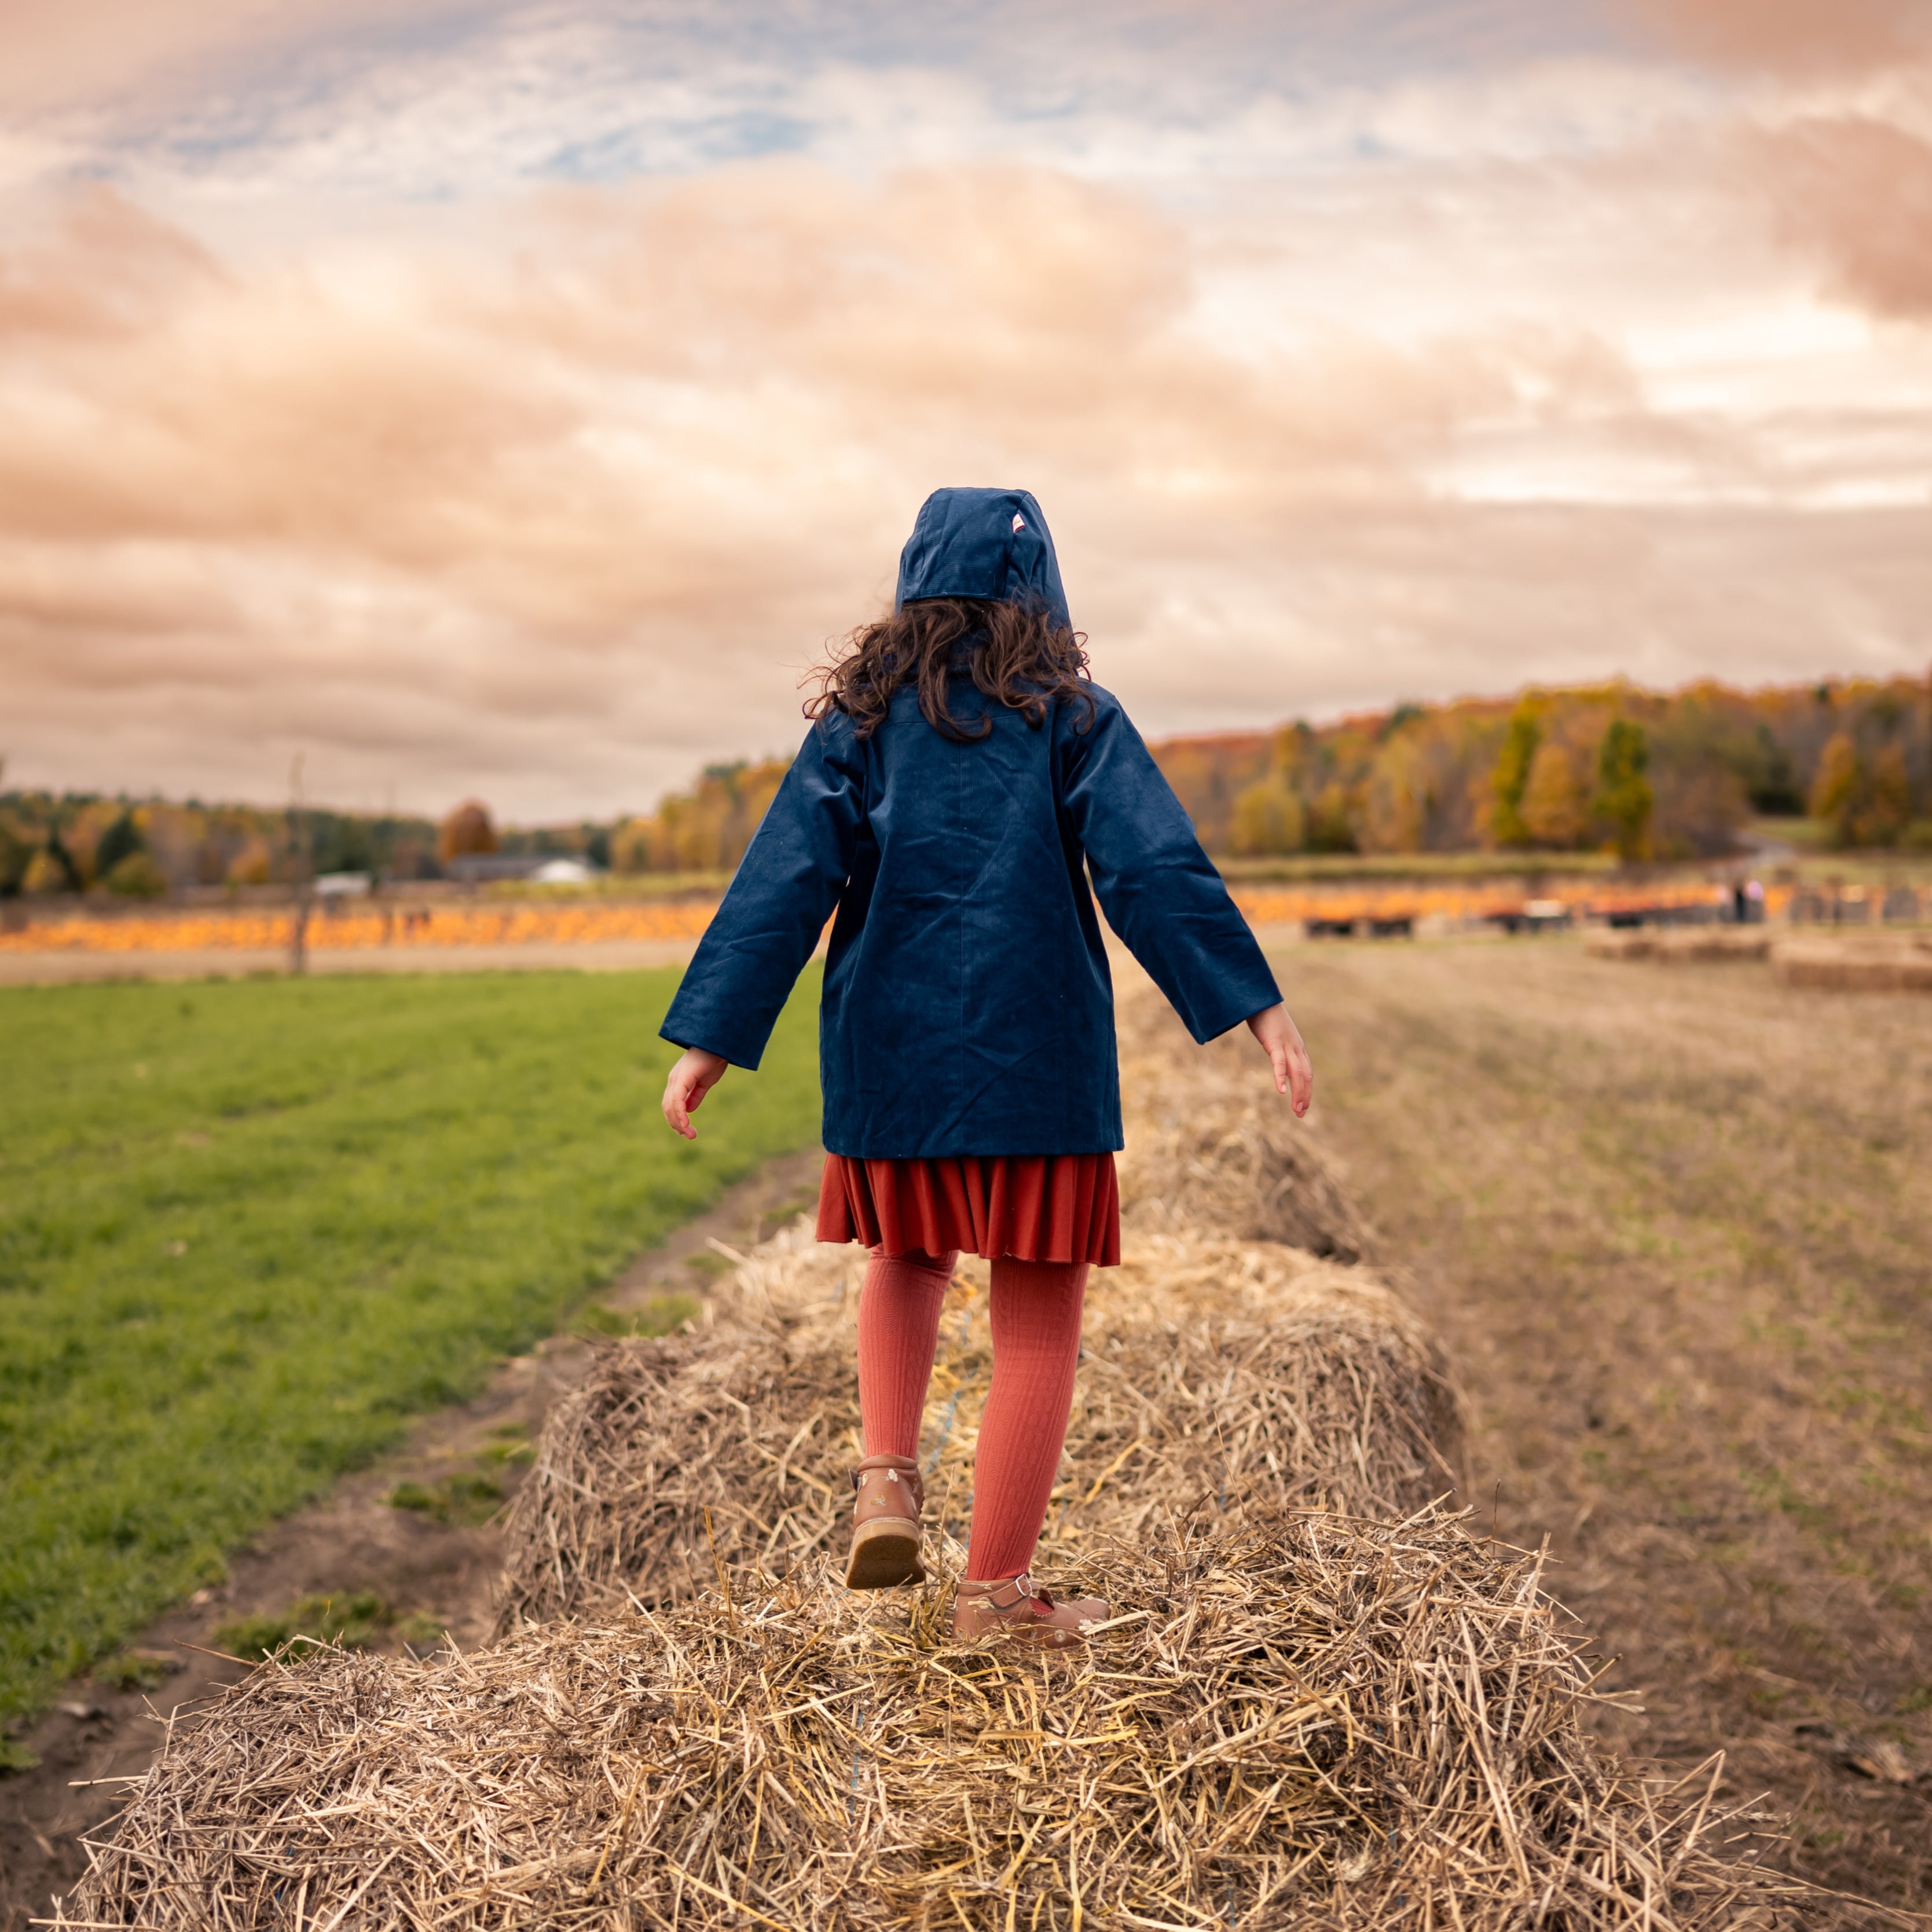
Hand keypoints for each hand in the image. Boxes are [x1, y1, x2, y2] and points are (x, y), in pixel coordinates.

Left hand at [661, 1046, 728, 1139]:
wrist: (720, 1043)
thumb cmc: (714, 1059)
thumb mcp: (705, 1082)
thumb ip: (696, 1095)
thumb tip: (689, 1110)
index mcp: (678, 1081)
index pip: (671, 1105)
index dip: (676, 1119)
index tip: (687, 1131)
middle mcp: (673, 1080)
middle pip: (668, 1108)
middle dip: (677, 1125)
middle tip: (690, 1136)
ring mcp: (676, 1079)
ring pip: (670, 1106)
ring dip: (679, 1123)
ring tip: (690, 1134)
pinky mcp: (682, 1078)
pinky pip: (677, 1100)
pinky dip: (679, 1114)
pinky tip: (686, 1124)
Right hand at [1246, 1003, 1312, 1117]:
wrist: (1260, 999)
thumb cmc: (1266, 1017)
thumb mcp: (1276, 1036)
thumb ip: (1280, 1048)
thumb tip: (1279, 1058)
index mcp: (1297, 1047)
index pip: (1307, 1073)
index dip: (1307, 1091)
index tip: (1303, 1107)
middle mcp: (1296, 1047)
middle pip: (1305, 1076)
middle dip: (1305, 1096)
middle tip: (1300, 1114)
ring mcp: (1287, 1045)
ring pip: (1297, 1073)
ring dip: (1298, 1092)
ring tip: (1296, 1109)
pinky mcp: (1274, 1042)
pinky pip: (1279, 1062)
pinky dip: (1281, 1077)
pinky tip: (1281, 1090)